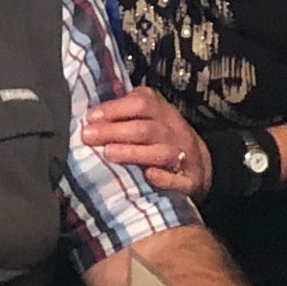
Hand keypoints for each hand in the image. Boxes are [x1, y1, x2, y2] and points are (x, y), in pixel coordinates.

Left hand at [82, 87, 210, 199]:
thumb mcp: (148, 116)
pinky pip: (178, 180)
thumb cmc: (161, 137)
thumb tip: (91, 116)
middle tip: (88, 137)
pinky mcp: (190, 181)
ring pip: (161, 153)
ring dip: (133, 153)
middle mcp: (174, 132)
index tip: (90, 118)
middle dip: (114, 132)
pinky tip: (148, 176)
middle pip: (145, 129)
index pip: (141, 103)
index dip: (114, 109)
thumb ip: (125, 111)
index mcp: (162, 112)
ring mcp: (184, 156)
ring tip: (108, 153)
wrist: (198, 164)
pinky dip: (164, 179)